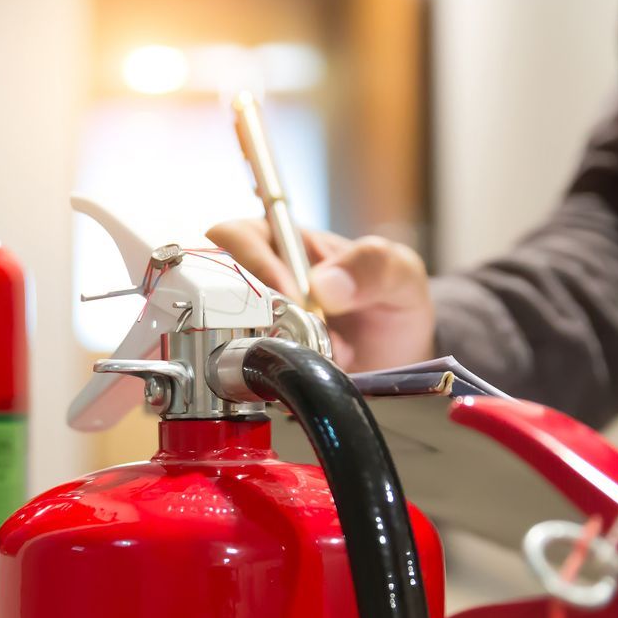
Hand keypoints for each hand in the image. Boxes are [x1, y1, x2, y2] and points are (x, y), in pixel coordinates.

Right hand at [205, 219, 433, 371]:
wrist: (402, 356)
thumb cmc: (395, 300)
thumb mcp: (399, 274)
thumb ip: (372, 267)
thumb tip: (322, 284)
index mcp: (284, 243)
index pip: (236, 237)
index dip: (252, 263)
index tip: (289, 295)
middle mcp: (260, 281)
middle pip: (214, 286)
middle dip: (251, 313)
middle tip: (295, 333)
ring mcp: (256, 325)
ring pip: (222, 331)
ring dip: (261, 349)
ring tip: (312, 356)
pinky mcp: (261, 364)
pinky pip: (241, 373)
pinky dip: (269, 379)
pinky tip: (305, 375)